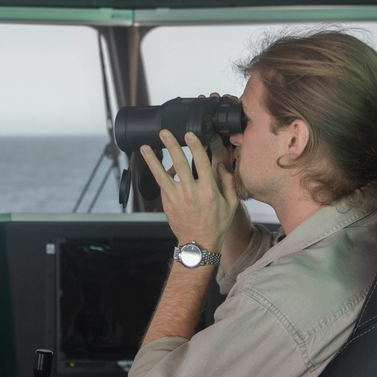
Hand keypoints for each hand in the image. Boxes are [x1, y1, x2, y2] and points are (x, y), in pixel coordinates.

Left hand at [140, 129, 238, 250]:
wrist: (198, 243)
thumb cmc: (216, 224)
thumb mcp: (231, 204)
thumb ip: (228, 182)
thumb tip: (223, 164)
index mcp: (208, 191)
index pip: (201, 163)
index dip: (195, 146)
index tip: (189, 134)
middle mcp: (191, 193)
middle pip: (179, 164)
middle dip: (171, 146)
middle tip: (164, 133)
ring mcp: (176, 198)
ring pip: (161, 175)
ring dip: (152, 160)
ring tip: (144, 147)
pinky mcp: (167, 203)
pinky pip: (162, 185)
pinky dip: (159, 174)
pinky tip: (156, 164)